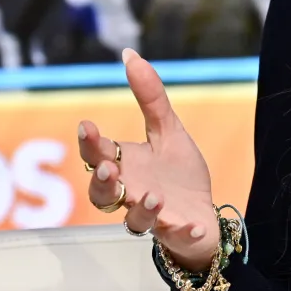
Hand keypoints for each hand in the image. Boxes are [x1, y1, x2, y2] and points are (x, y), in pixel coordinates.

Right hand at [78, 49, 217, 273]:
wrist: (203, 214)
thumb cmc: (178, 175)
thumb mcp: (168, 131)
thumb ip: (150, 98)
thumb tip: (129, 54)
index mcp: (126, 167)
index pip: (98, 156)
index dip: (90, 144)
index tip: (87, 127)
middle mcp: (131, 194)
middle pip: (102, 193)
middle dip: (101, 181)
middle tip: (107, 168)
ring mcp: (153, 217)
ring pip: (134, 221)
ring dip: (141, 209)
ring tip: (152, 196)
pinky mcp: (177, 232)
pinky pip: (176, 236)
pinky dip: (183, 232)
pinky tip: (192, 225)